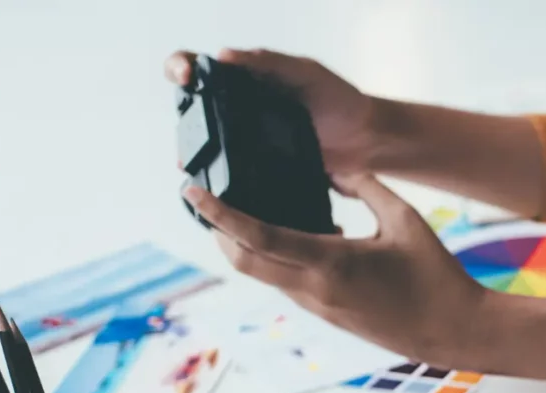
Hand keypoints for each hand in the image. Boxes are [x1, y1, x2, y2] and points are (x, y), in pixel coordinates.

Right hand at [164, 48, 376, 174]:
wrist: (364, 141)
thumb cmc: (339, 100)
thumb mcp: (305, 74)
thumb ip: (269, 63)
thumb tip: (225, 55)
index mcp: (245, 77)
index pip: (199, 65)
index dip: (181, 67)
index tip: (186, 77)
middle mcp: (240, 107)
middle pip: (194, 108)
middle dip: (182, 117)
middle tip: (185, 127)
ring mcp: (248, 139)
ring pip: (209, 143)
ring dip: (194, 152)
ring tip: (188, 163)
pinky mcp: (261, 167)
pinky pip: (233, 170)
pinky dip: (220, 176)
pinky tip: (214, 185)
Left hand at [182, 174, 485, 364]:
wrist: (454, 332)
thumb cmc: (437, 276)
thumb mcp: (404, 219)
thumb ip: (366, 186)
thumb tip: (336, 167)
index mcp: (332, 264)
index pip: (258, 238)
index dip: (219, 214)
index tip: (193, 192)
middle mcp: (316, 291)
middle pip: (245, 262)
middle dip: (219, 233)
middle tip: (208, 202)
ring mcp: (320, 308)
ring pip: (265, 275)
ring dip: (247, 247)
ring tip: (244, 212)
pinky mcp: (329, 317)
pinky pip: (289, 285)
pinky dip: (277, 260)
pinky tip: (295, 236)